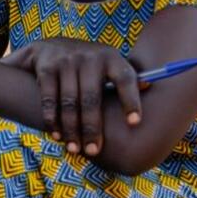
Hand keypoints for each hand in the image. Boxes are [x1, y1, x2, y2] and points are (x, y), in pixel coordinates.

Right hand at [0, 37, 142, 155]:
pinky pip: (49, 99)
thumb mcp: (107, 65)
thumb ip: (123, 77)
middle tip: (94, 151)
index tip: (134, 123)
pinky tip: (57, 136)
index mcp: (111, 58)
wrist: (49, 47)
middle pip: (92, 98)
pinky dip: (52, 120)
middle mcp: (90, 57)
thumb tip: (150, 87)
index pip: (125, 79)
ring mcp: (66, 61)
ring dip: (71, 129)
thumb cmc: (87, 65)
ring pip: (70, 102)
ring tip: (75, 149)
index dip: (130, 101)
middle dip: (92, 128)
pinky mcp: (47, 68)